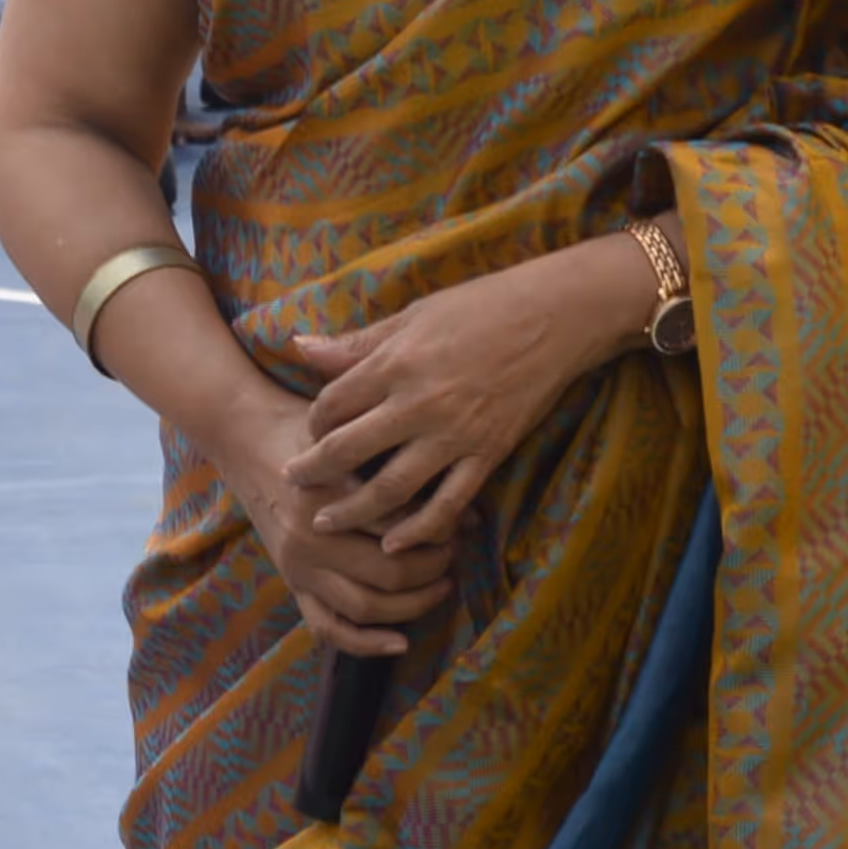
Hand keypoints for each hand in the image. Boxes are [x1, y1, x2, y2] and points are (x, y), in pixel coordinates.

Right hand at [212, 381, 458, 655]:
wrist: (242, 435)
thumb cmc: (303, 428)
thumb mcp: (349, 436)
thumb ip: (399, 469)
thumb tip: (470, 512)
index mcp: (325, 496)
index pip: (398, 525)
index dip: (439, 527)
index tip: (461, 520)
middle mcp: (309, 538)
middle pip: (388, 572)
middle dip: (432, 567)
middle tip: (454, 552)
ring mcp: (297, 566)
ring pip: (365, 606)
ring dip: (412, 604)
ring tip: (440, 584)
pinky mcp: (291, 583)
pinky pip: (327, 628)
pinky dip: (364, 643)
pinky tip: (399, 642)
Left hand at [282, 260, 619, 555]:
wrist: (555, 317)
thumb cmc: (482, 306)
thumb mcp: (414, 315)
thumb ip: (358, 342)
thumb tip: (300, 347)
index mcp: (396, 362)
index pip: (332, 403)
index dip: (313, 421)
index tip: (310, 431)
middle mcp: (418, 403)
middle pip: (349, 450)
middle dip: (314, 472)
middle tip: (292, 485)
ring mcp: (455, 434)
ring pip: (391, 487)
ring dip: (353, 510)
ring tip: (326, 522)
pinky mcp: (487, 454)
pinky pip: (448, 503)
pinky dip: (419, 529)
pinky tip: (396, 543)